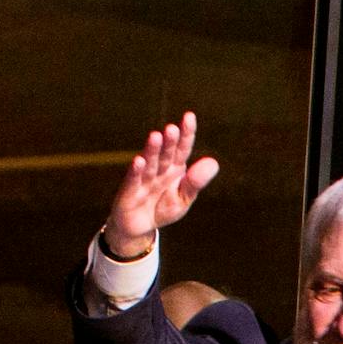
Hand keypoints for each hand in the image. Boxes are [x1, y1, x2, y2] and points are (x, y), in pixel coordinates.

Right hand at [104, 111, 219, 257]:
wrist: (139, 227)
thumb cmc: (162, 209)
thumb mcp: (183, 199)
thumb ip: (196, 182)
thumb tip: (213, 162)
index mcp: (174, 169)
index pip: (182, 149)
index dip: (186, 134)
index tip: (189, 117)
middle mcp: (159, 170)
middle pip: (166, 154)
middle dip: (169, 142)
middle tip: (172, 129)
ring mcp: (143, 179)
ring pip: (150, 163)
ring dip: (152, 151)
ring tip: (156, 137)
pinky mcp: (129, 192)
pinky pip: (133, 180)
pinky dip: (136, 171)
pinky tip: (139, 161)